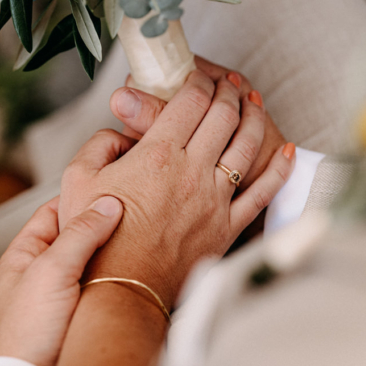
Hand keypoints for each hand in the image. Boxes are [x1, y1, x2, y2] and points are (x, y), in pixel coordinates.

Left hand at [0, 195, 122, 365]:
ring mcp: (67, 288)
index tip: (110, 185)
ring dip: (115, 247)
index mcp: (27, 252)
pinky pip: (106, 279)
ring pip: (96, 256)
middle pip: (80, 232)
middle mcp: (47, 267)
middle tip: (132, 207)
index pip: (56, 210)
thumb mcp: (51, 270)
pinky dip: (121, 270)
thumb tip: (108, 203)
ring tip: (140, 232)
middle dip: (104, 221)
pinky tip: (137, 266)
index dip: (82, 195)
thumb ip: (80, 234)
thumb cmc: (28, 330)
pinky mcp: (86, 307)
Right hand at [59, 70, 295, 306]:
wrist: (122, 290)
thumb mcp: (77, 182)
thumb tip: (119, 131)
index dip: (198, 80)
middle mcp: (192, 171)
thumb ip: (99, 145)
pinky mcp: (227, 226)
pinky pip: (263, 193)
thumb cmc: (97, 240)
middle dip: (230, 92)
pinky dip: (279, 169)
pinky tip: (288, 152)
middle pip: (224, 116)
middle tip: (230, 84)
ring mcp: (215, 199)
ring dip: (255, 117)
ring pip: (247, 146)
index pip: (190, 101)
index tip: (198, 75)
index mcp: (157, 154)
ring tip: (255, 102)